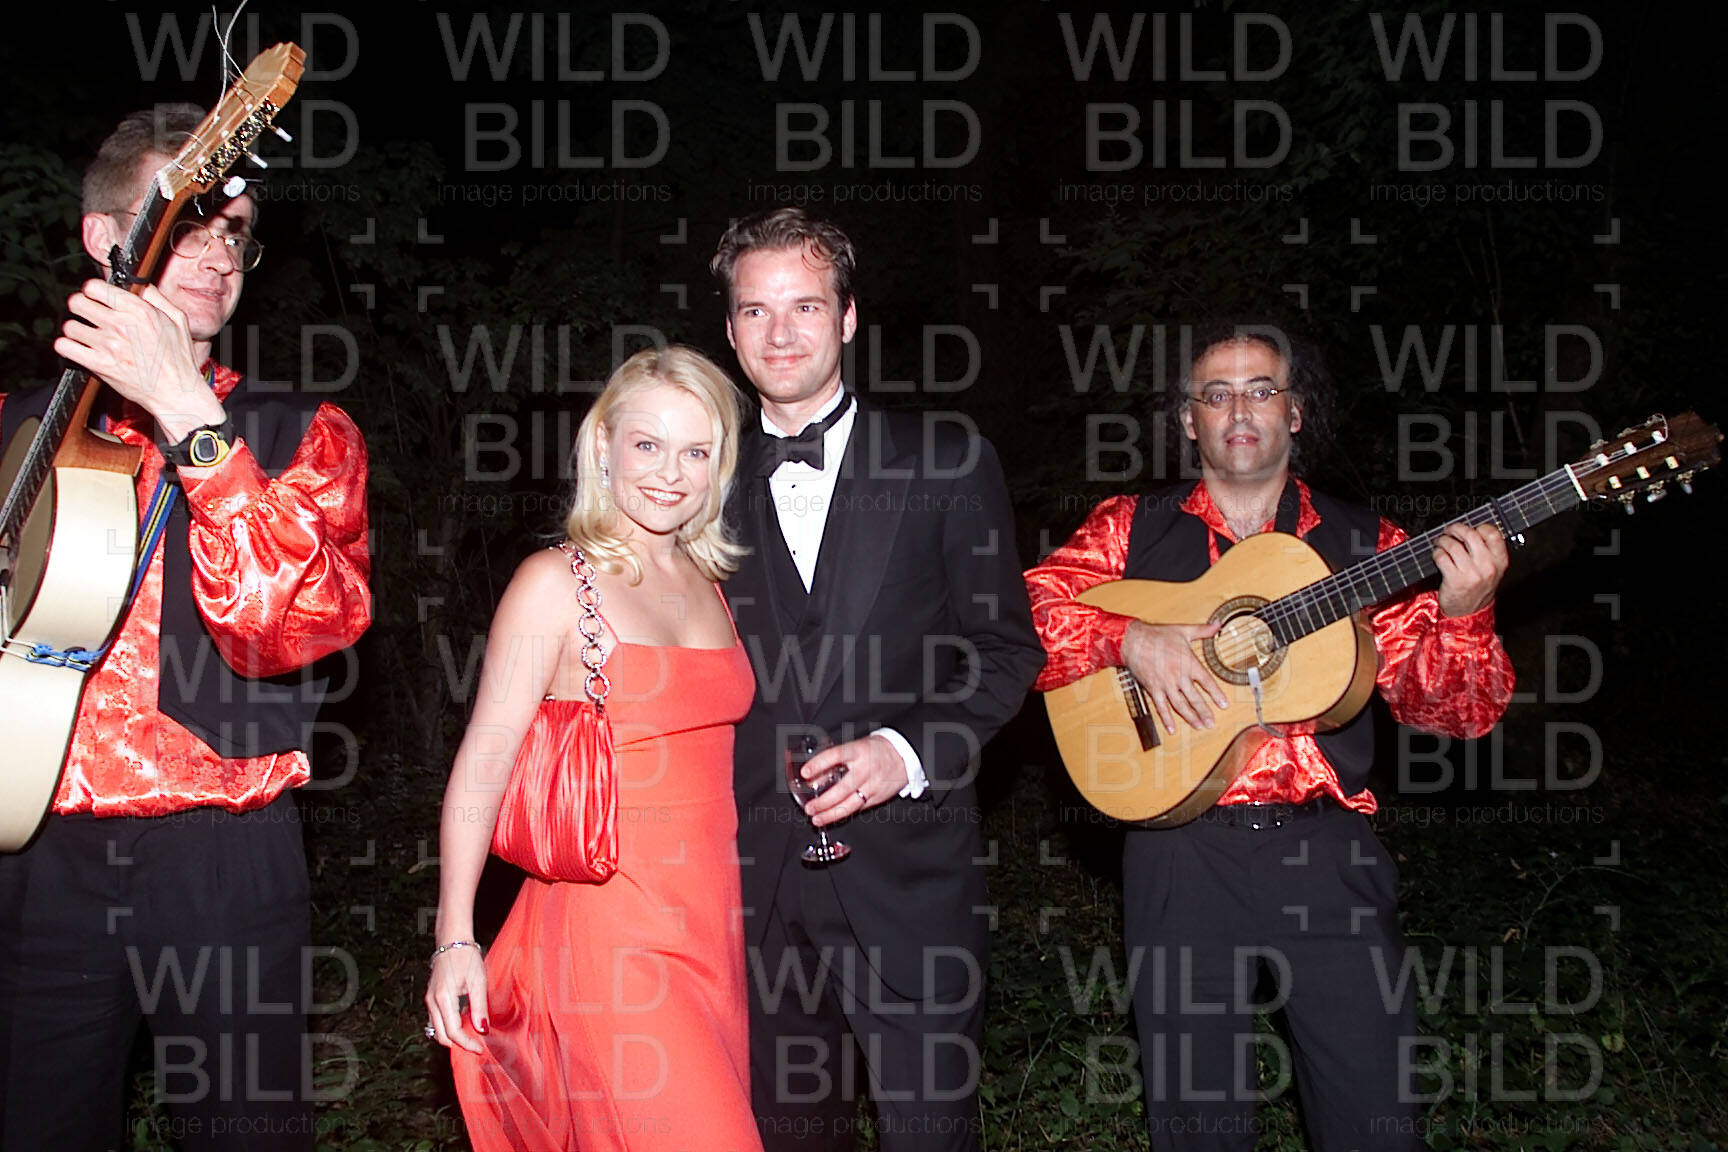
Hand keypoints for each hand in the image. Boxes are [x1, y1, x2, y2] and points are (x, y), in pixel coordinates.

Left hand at [53, 280, 223, 439]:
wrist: (176, 393)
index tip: (94, 297)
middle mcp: (121, 325)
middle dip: (80, 306)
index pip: (95, 287)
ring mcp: (108, 345)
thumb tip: (139, 285)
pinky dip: (67, 347)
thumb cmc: (179, 360)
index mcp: (140, 311)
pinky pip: (65, 347)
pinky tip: (79, 348)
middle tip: (86, 314)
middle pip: (77, 302)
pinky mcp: (99, 364)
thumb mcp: (178, 321)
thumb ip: (157, 298)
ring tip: (86, 335)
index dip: (92, 290)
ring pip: (70, 326)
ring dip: (75, 330)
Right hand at [424, 945, 488, 1054]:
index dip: (466, 1043)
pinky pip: (437, 1020)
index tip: (479, 1048)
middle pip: (442, 1036)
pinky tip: (464, 1023)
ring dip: (453, 1037)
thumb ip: (479, 1008)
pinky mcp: (431, 998)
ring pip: (437, 1030)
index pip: (453, 1032)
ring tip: (472, 1036)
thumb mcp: (478, 982)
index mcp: (443, 998)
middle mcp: (432, 1002)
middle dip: (458, 1044)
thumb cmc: (466, 958)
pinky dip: (448, 1027)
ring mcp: (429, 1000)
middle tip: (476, 1045)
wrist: (452, 942)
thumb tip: (482, 1030)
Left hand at [801, 734, 906, 826]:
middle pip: (842, 788)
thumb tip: (814, 777)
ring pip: (850, 804)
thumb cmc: (875, 750)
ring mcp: (873, 785)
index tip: (805, 773)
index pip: (836, 756)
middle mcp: (866, 769)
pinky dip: (844, 814)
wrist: (904, 755)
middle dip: (823, 801)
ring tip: (816, 819)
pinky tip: (832, 818)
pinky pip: (858, 808)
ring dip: (831, 814)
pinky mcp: (878, 797)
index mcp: (858, 751)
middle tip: (809, 808)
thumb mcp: (855, 748)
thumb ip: (835, 761)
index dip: (820, 764)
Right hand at [1121, 618, 1228, 731]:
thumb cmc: (1158, 635)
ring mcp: (1166, 684)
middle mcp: (1179, 676)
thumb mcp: (1183, 630)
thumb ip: (1203, 630)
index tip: (1224, 705)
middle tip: (1211, 722)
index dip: (1216, 694)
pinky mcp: (1153, 689)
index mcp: (1189, 663)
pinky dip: (1167, 719)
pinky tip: (1172, 728)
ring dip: (1190, 717)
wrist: (1135, 640)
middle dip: (1204, 712)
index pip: (1207, 682)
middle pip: (1195, 698)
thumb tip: (1219, 624)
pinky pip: (1161, 707)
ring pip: (1180, 705)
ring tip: (1199, 726)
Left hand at [1433, 523, 1508, 616]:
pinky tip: (1438, 554)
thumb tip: (1473, 529)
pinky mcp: (1455, 580)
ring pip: (1453, 545)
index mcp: (1500, 561)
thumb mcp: (1492, 570)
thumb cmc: (1478, 588)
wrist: (1469, 612)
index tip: (1470, 528)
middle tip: (1449, 530)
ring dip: (1443, 540)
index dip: (1478, 527)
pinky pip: (1442, 557)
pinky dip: (1436, 552)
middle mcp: (1488, 566)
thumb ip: (1488, 551)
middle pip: (1470, 534)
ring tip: (1441, 542)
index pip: (1492, 533)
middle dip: (1455, 528)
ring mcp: (1471, 574)